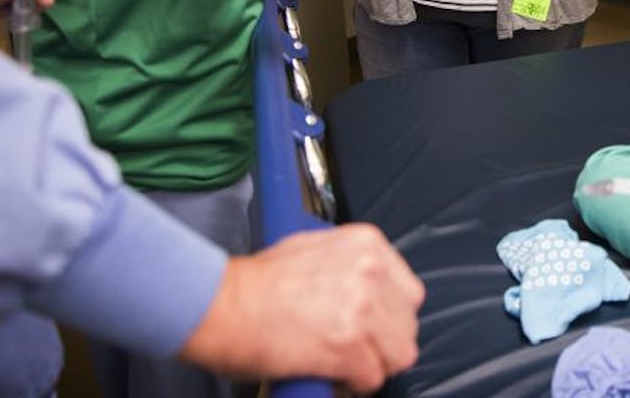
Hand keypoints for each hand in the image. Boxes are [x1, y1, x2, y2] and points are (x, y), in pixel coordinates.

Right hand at [179, 223, 424, 390]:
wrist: (220, 305)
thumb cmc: (254, 282)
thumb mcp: (312, 249)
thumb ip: (348, 265)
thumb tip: (365, 287)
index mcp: (366, 245)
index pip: (409, 293)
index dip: (391, 317)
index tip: (376, 329)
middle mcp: (371, 272)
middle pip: (408, 324)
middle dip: (384, 344)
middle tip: (358, 351)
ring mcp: (362, 308)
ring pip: (399, 354)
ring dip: (374, 365)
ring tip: (347, 365)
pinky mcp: (347, 345)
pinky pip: (371, 377)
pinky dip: (354, 383)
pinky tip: (332, 375)